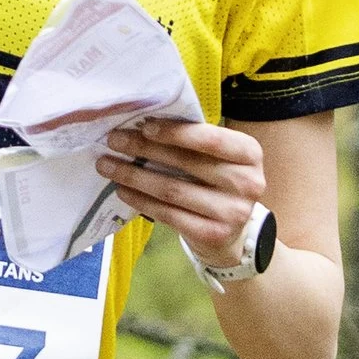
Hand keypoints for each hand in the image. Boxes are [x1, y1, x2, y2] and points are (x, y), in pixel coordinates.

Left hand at [95, 115, 265, 260]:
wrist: (231, 232)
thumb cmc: (216, 182)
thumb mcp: (216, 157)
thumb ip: (192, 141)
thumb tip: (141, 124)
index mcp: (249, 154)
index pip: (211, 139)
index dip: (176, 132)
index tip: (144, 125)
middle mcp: (247, 183)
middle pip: (186, 163)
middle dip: (144, 149)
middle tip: (114, 141)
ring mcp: (232, 212)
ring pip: (172, 190)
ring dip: (134, 176)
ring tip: (108, 166)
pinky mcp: (213, 234)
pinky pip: (168, 214)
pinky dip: (141, 200)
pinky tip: (123, 191)